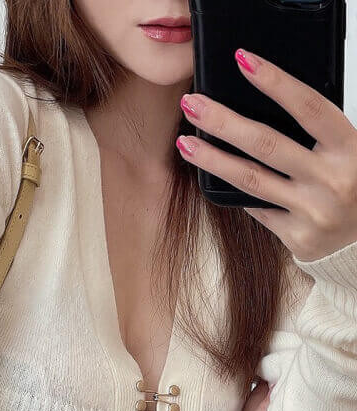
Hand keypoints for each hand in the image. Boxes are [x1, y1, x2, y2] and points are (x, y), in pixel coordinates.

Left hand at [176, 48, 356, 263]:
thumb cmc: (351, 185)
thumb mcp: (345, 153)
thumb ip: (313, 136)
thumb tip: (256, 109)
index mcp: (350, 148)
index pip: (308, 107)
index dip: (275, 82)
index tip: (244, 62)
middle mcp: (332, 178)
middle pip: (266, 143)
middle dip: (224, 122)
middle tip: (192, 104)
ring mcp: (313, 209)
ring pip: (250, 179)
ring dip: (212, 159)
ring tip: (185, 143)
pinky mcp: (296, 235)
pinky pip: (255, 207)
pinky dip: (235, 192)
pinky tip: (212, 177)